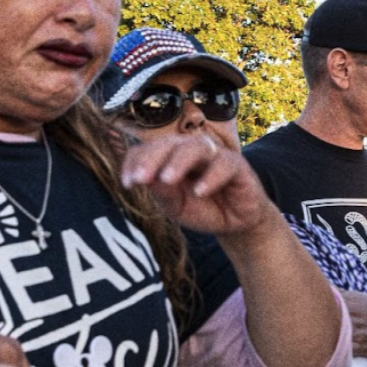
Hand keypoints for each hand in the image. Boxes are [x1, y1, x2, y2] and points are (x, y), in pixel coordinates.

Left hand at [121, 131, 272, 238]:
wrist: (236, 223)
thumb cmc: (204, 209)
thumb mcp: (176, 206)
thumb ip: (162, 192)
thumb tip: (144, 178)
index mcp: (170, 158)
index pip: (148, 150)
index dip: (135, 162)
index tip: (128, 184)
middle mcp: (192, 151)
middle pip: (169, 143)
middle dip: (152, 159)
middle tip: (141, 178)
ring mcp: (216, 155)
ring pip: (196, 146)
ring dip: (179, 161)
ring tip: (167, 179)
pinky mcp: (238, 166)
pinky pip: (225, 163)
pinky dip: (211, 176)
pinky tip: (200, 191)